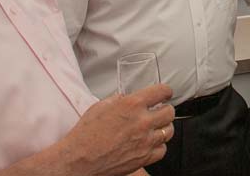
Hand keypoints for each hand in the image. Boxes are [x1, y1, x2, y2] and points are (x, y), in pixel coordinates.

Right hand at [59, 84, 174, 175]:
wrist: (79, 159)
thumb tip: (126, 97)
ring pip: (169, 131)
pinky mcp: (144, 158)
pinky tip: (150, 143)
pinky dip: (158, 146)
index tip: (165, 93)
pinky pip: (162, 150)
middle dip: (166, 109)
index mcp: (132, 104)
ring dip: (164, 127)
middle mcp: (142, 122)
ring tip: (156, 127)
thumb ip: (118, 99)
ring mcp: (145, 141)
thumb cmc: (86, 134)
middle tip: (160, 111)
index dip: (166, 91)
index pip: (162, 91)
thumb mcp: (101, 106)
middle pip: (170, 112)